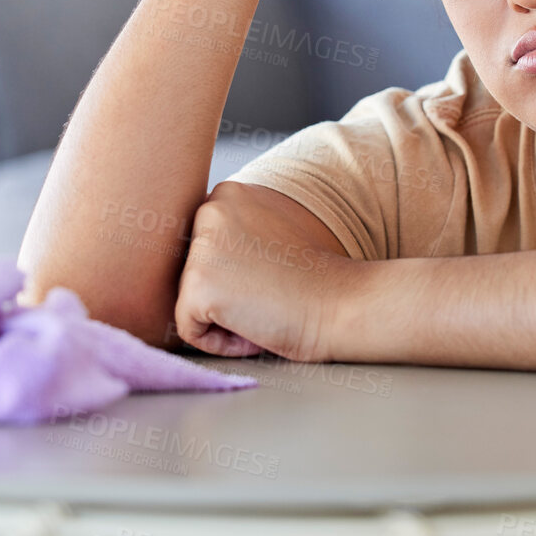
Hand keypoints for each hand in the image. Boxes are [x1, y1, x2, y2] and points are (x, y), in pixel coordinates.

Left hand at [173, 212, 357, 361]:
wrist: (345, 303)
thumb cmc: (318, 279)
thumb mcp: (271, 233)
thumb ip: (236, 232)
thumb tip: (204, 257)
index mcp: (227, 194)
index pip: (203, 251)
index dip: (237, 275)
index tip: (274, 276)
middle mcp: (209, 211)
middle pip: (192, 273)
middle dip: (226, 295)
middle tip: (271, 294)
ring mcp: (201, 247)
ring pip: (190, 300)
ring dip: (224, 317)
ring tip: (266, 309)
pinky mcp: (198, 285)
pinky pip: (189, 329)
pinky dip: (220, 342)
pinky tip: (256, 327)